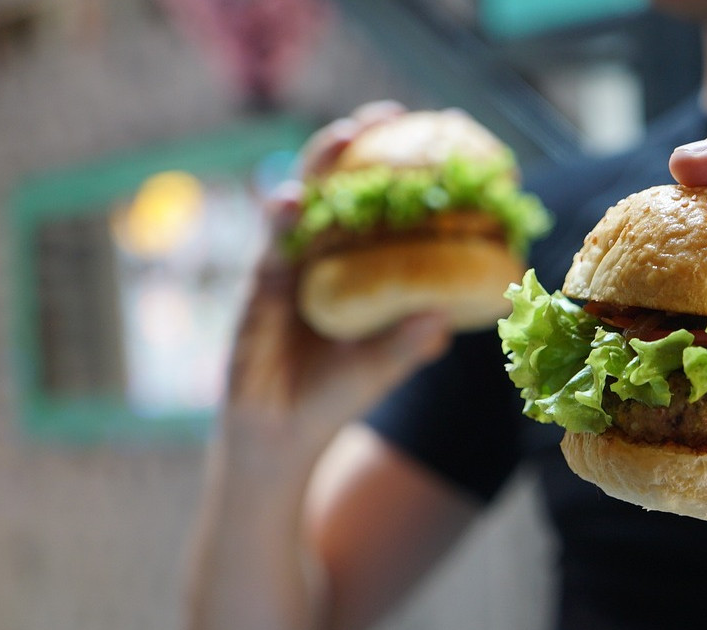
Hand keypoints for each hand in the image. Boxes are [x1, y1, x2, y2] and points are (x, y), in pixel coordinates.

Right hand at [224, 100, 449, 453]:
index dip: (393, 170)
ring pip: (300, 204)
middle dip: (353, 147)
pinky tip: (289, 202)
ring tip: (344, 138)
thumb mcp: (382, 369)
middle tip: (383, 114)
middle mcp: (320, 258)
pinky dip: (279, 223)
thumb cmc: (335, 396)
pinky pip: (270, 248)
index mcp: (354, 268)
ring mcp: (287, 269)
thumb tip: (447, 317)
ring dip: (319, 167)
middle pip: (334, 188)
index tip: (425, 135)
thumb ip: (408, 344)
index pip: (373, 207)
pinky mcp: (259, 291)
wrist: (281, 437)